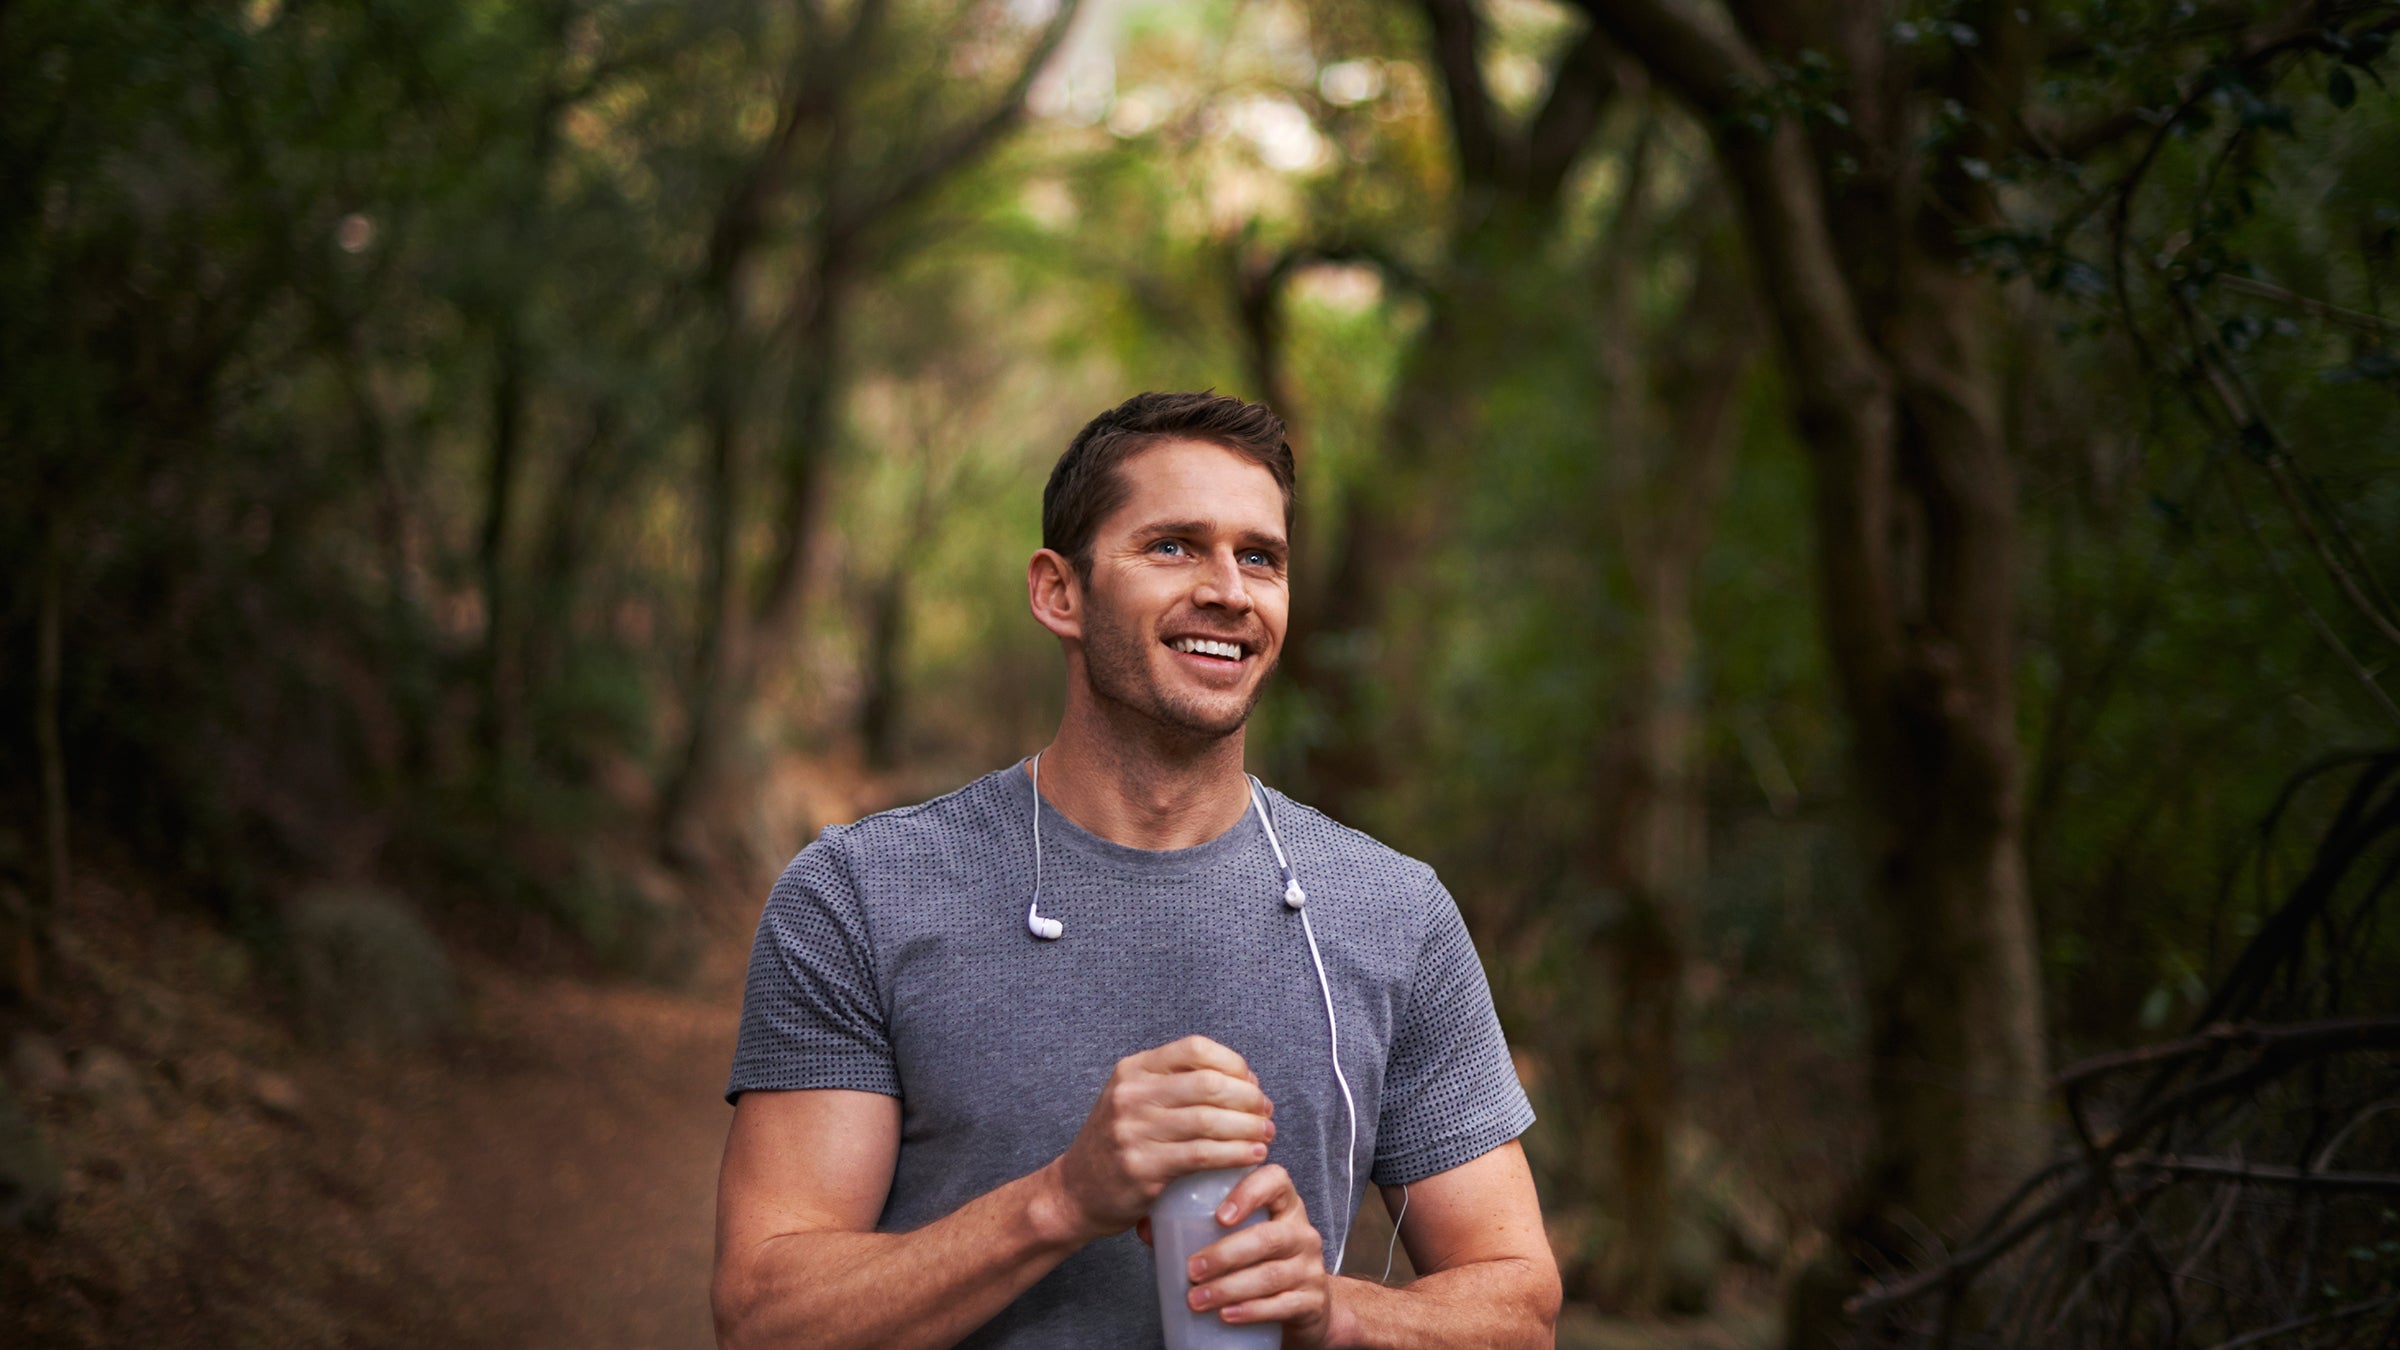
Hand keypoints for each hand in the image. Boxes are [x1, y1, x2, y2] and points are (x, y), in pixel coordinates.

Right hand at [1050, 1036, 1275, 1239]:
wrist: (1075, 1191)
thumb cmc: (1119, 1144)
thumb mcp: (1134, 1099)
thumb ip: (1175, 1085)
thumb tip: (1244, 1080)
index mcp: (1133, 1070)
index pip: (1195, 1048)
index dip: (1233, 1063)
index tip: (1251, 1083)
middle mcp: (1131, 1095)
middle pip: (1208, 1084)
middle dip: (1248, 1098)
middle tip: (1265, 1113)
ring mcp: (1134, 1131)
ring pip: (1210, 1120)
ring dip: (1248, 1128)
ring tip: (1265, 1136)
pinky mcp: (1143, 1168)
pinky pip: (1202, 1155)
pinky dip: (1235, 1154)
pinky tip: (1251, 1156)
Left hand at [1183, 1163, 1331, 1346]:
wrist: (1304, 1304)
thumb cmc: (1260, 1260)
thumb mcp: (1239, 1236)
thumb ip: (1196, 1226)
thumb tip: (1145, 1227)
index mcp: (1283, 1205)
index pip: (1276, 1180)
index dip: (1249, 1193)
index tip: (1219, 1215)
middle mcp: (1301, 1232)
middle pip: (1268, 1237)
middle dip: (1226, 1254)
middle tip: (1192, 1270)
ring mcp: (1310, 1268)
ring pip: (1271, 1275)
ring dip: (1229, 1288)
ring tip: (1197, 1299)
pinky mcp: (1312, 1301)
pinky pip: (1283, 1305)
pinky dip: (1251, 1311)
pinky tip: (1226, 1315)